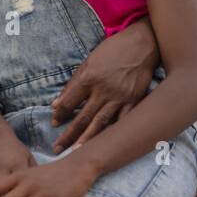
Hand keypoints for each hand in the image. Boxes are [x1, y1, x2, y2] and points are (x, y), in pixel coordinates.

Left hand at [51, 18, 157, 151]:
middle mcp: (103, 90)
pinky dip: (112, 133)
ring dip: (87, 139)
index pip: (68, 102)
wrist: (142, 44)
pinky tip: (105, 144)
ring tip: (75, 152)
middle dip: (68, 134)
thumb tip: (55, 104)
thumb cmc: (112, 51)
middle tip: (56, 147)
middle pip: (82, 117)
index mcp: (88, 78)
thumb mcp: (87, 62)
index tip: (54, 123)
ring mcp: (120, 97)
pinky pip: (122, 121)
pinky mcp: (134, 101)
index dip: (59, 114)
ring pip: (101, 123)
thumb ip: (72, 84)